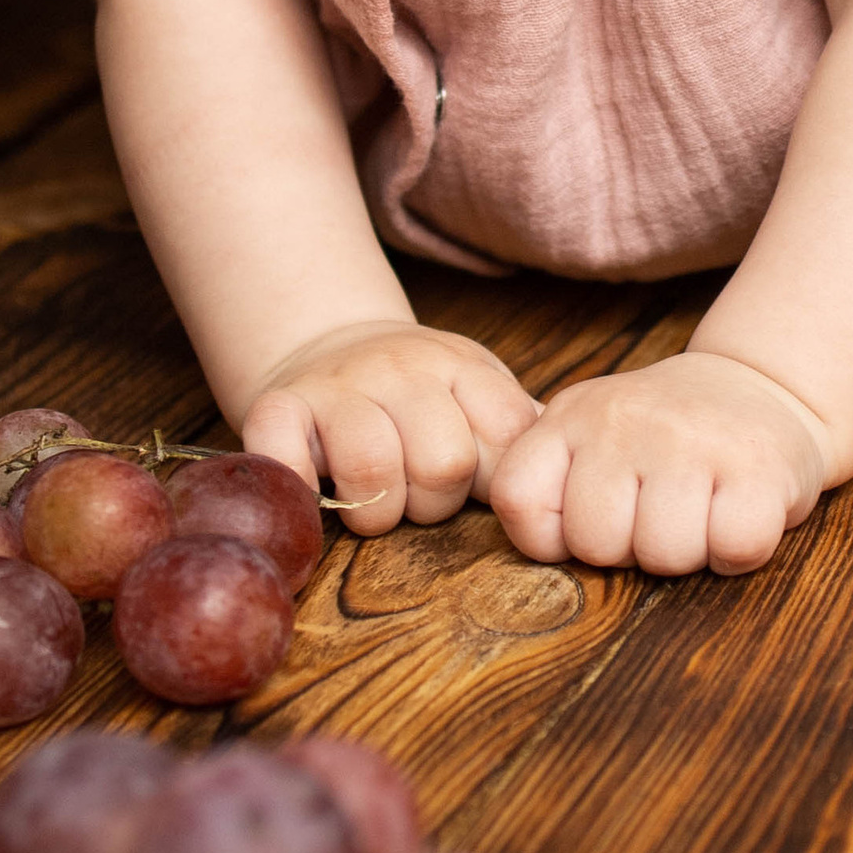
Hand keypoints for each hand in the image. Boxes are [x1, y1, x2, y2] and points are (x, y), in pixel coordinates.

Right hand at [241, 321, 544, 534]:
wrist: (327, 342)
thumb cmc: (418, 393)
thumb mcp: (477, 393)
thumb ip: (519, 431)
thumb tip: (574, 474)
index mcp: (461, 366)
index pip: (506, 436)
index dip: (492, 479)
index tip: (471, 481)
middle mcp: (400, 366)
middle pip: (443, 462)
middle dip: (433, 502)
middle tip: (415, 494)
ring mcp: (337, 385)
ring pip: (373, 469)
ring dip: (375, 510)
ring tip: (375, 498)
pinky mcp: (277, 406)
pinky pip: (287, 464)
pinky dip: (300, 493)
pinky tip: (316, 492)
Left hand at [487, 350, 829, 576]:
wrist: (758, 387)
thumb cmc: (665, 438)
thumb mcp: (589, 436)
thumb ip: (550, 484)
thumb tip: (542, 547)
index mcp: (571, 415)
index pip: (517, 500)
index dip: (554, 536)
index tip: (595, 515)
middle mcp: (622, 418)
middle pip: (596, 545)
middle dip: (630, 550)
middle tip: (658, 511)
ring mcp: (690, 438)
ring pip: (665, 555)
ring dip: (689, 552)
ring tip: (700, 509)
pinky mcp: (756, 464)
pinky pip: (734, 549)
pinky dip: (738, 551)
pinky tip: (736, 513)